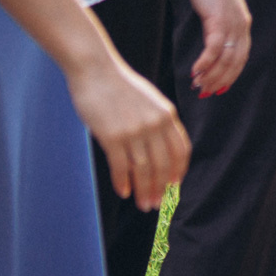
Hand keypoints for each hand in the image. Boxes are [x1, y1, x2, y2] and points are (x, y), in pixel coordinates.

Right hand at [65, 52, 188, 209]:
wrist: (96, 70)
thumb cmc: (120, 86)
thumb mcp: (150, 100)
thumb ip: (158, 121)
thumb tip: (161, 147)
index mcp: (167, 115)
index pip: (180, 150)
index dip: (179, 170)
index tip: (175, 185)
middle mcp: (154, 124)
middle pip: (163, 165)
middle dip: (161, 188)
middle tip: (156, 204)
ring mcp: (134, 131)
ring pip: (144, 170)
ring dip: (145, 191)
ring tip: (144, 205)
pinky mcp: (112, 136)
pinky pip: (121, 166)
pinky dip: (123, 182)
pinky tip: (124, 192)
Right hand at [181, 0, 251, 96]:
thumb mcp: (218, 10)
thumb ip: (219, 26)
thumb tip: (214, 41)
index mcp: (243, 26)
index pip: (241, 58)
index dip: (231, 75)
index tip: (220, 88)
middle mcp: (242, 27)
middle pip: (234, 62)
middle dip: (220, 80)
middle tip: (205, 93)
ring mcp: (232, 24)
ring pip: (224, 58)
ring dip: (210, 75)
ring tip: (197, 86)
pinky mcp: (219, 20)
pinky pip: (213, 48)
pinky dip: (205, 63)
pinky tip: (194, 72)